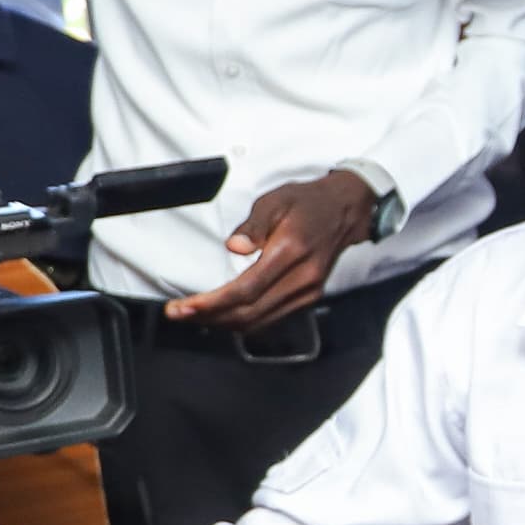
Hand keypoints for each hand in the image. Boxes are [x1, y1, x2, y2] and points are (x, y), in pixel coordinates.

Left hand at [167, 169, 379, 333]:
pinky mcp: (308, 297)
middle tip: (179, 314)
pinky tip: (223, 314)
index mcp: (291, 252)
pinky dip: (243, 321)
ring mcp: (308, 291)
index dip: (212, 303)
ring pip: (259, 321)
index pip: (246, 290)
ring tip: (194, 316)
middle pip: (250, 312)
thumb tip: (234, 246)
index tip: (185, 306)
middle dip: (210, 317)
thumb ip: (253, 226)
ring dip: (223, 322)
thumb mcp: (275, 201)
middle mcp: (302, 278)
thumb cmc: (307, 203)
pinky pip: (270, 318)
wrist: (344, 210)